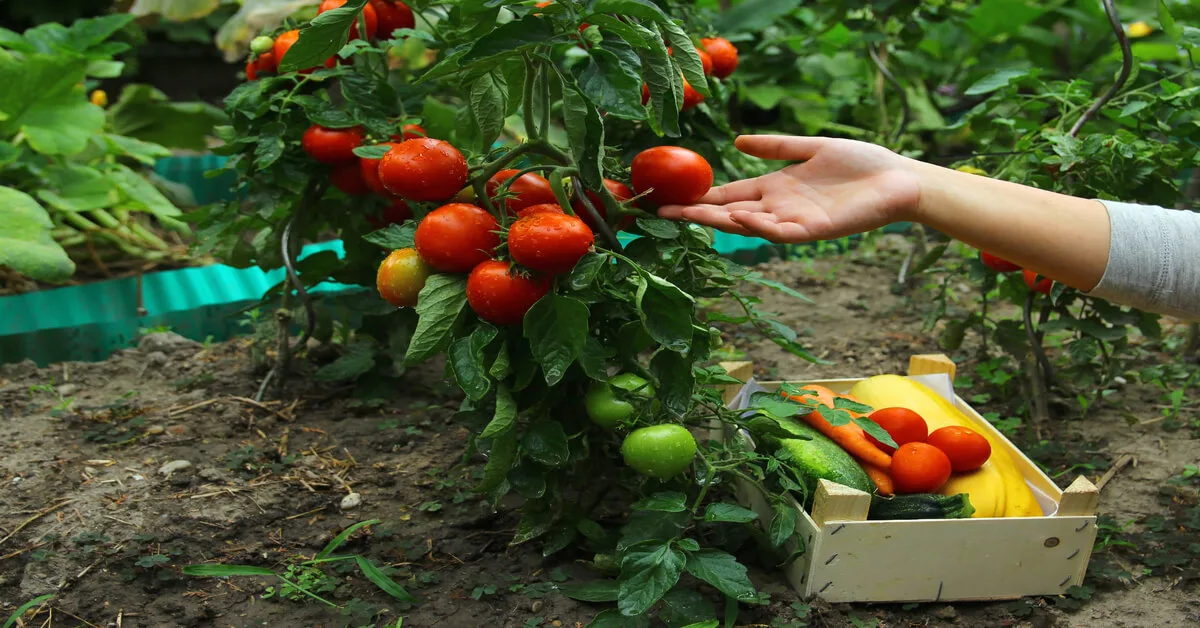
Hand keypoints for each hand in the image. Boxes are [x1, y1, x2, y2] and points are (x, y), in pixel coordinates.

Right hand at [656, 135, 922, 242]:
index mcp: (775, 187)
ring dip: (721, 222)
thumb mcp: (811, 147)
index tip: (670, 198)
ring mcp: (793, 221)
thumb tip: (740, 140)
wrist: (898, 180)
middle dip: (697, 214)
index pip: (729, 195)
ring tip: (691, 216)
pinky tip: (741, 217)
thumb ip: (776, 146)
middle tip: (663, 214)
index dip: (701, 197)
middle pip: (729, 213)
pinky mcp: (813, 231)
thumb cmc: (860, 163)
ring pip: (748, 225)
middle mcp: (778, 207)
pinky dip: (760, 226)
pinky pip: (780, 232)